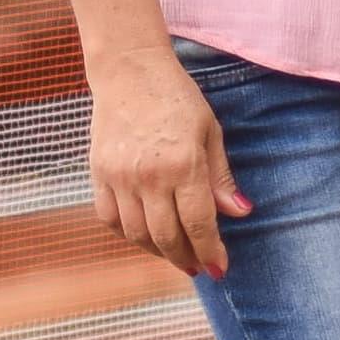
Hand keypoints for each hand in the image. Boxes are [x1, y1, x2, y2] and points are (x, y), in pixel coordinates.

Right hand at [90, 55, 240, 275]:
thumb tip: (240, 213)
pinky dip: (128, 234)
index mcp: (183, 164)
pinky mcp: (99, 173)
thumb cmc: (178, 99)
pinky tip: (144, 234)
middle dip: (186, 259)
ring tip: (175, 253)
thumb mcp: (210, 132)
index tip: (220, 268)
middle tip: (199, 267)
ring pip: (137, 234)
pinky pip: (110, 219)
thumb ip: (221, 178)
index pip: (199, 224)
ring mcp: (120, 176)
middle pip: (167, 237)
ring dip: (158, 251)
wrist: (130, 71)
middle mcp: (149, 176)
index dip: (211, 251)